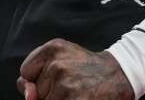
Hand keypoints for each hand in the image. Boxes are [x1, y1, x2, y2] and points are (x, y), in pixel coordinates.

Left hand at [17, 38, 134, 99]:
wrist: (118, 75)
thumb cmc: (85, 68)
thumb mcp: (60, 56)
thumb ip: (35, 73)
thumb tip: (28, 95)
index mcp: (53, 49)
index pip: (26, 72)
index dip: (37, 79)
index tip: (55, 76)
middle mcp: (58, 65)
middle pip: (35, 91)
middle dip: (48, 92)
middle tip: (70, 85)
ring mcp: (66, 85)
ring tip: (75, 93)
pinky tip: (78, 98)